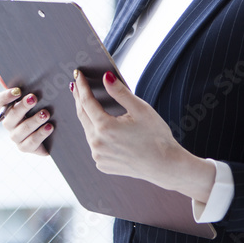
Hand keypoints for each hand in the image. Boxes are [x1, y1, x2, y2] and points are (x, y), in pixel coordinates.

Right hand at [0, 87, 52, 155]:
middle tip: (34, 98)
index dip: (5, 96)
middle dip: (22, 107)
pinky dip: (40, 134)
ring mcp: (16, 137)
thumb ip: (21, 84)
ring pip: (21, 130)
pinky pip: (31, 143)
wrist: (56, 129)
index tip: (18, 90)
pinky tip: (49, 127)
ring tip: (46, 114)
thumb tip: (1, 75)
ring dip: (33, 121)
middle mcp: (9, 123)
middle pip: (10, 116)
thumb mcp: (33, 94)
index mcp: (6, 108)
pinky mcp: (26, 147)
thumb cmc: (41, 106)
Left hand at [71, 70, 214, 201]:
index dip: (82, 86)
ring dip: (87, 116)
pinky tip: (99, 127)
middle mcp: (97, 143)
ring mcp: (99, 155)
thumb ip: (120, 92)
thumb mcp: (141, 109)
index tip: (78, 75)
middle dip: (79, 98)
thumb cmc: (157, 137)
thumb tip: (105, 77)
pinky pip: (95, 145)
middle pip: (82, 115)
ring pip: (88, 130)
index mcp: (105, 127)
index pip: (86, 101)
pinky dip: (95, 134)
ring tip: (86, 103)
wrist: (167, 167)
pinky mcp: (102, 164)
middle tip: (76, 85)